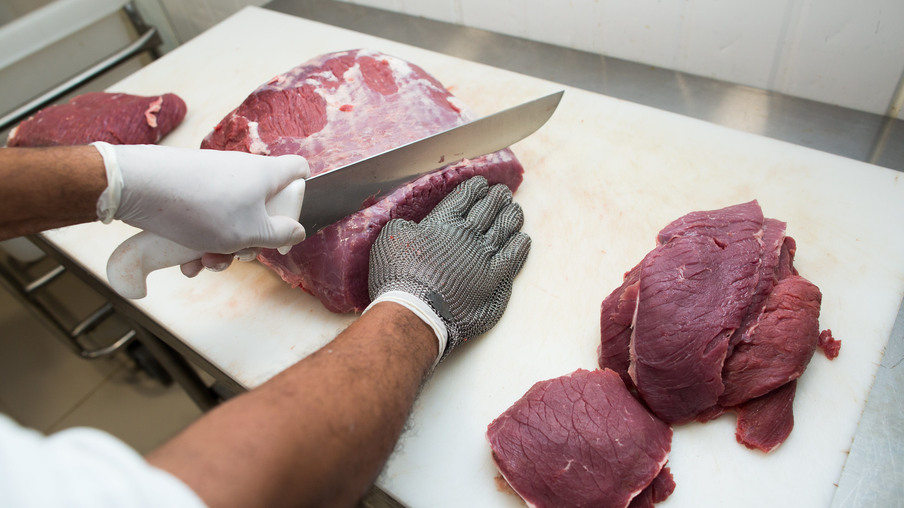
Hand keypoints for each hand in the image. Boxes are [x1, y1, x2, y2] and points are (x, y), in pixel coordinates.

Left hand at [92, 142, 309, 272]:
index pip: (298, 170)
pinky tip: (184, 261)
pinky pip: (204, 218)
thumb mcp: (250, 232)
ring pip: (230, 219)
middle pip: (261, 207)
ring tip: (202, 264)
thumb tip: (298, 231)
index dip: (303, 191)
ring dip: (221, 248)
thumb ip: (280, 234)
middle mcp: (241, 172)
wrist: (140, 187)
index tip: (292, 216)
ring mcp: (213, 179)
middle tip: (238, 255)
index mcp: (265, 175)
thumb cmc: (203, 208)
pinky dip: (198, 241)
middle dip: (251, 239)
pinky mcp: (188, 188)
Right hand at [367, 176, 530, 363]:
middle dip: (495, 198)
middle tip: (502, 192)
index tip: (480, 184)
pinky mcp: (495, 280)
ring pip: (504, 229)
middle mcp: (467, 235)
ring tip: (515, 209)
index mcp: (442, 223)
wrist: (416, 311)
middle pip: (487, 210)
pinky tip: (523, 239)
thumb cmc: (398, 277)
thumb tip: (411, 226)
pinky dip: (519, 245)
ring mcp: (484, 257)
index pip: (463, 198)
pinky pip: (513, 257)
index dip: (473, 189)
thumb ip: (404, 226)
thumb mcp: (390, 240)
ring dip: (510, 217)